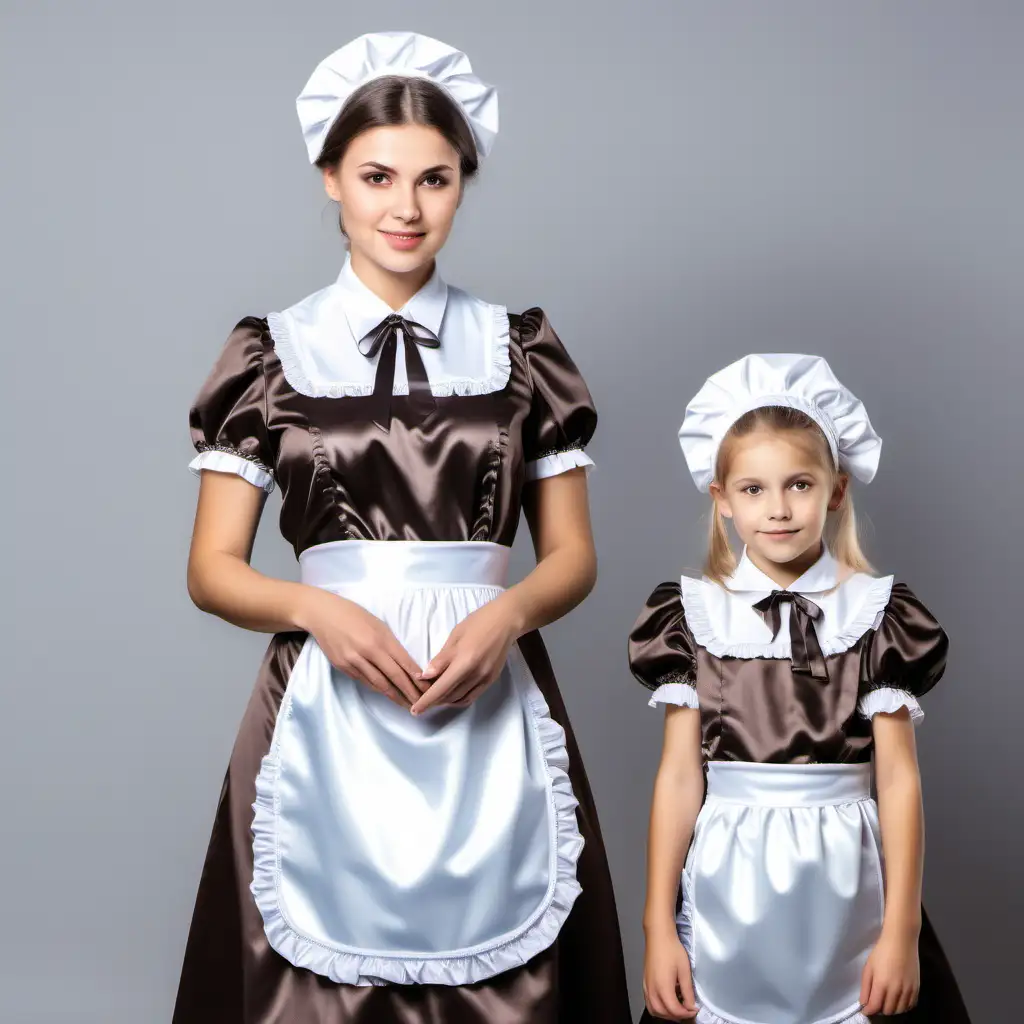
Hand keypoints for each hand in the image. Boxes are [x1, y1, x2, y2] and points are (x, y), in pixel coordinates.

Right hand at [298, 587, 423, 707]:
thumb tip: (407, 665)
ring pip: (378, 684)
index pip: (404, 662)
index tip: (428, 689)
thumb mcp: (379, 625)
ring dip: (395, 696)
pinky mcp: (343, 667)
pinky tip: (387, 695)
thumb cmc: (355, 616)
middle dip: (409, 693)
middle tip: (421, 704)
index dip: (417, 679)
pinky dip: (378, 689)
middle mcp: (368, 651)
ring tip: (407, 704)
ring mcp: (354, 661)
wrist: (323, 614)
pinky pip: (364, 681)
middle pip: (393, 677)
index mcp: (380, 638)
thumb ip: (392, 645)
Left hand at [410, 596, 521, 713]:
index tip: (415, 710)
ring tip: (434, 698)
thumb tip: (424, 676)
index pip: (441, 687)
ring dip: (445, 701)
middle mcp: (476, 674)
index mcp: (464, 661)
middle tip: (421, 700)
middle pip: (450, 695)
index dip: (427, 701)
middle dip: (434, 701)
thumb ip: (441, 659)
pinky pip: (472, 696)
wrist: (506, 621)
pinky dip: (459, 699)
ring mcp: (485, 678)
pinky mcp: (491, 679)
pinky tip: (451, 696)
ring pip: (460, 698)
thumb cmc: (477, 623)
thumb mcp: (455, 636)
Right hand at [643, 925, 697, 1019]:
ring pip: (654, 1010)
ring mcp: (646, 986)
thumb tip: (691, 1005)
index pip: (675, 1010)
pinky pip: (649, 1002)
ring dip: (666, 1014)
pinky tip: (666, 1001)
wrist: (658, 935)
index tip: (694, 1009)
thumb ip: (688, 991)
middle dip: (676, 1016)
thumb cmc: (671, 949)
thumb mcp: (684, 970)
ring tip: (677, 1008)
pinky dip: (658, 1008)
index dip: (686, 1013)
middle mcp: (652, 989)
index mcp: (663, 987)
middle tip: (687, 1010)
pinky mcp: (644, 982)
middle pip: (663, 1013)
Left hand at [860, 926, 919, 1015]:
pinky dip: (903, 1007)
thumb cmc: (881, 952)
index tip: (864, 1009)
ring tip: (885, 1002)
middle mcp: (896, 990)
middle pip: (887, 1011)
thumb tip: (864, 1003)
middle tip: (875, 1003)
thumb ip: (866, 987)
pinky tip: (897, 1001)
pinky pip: (910, 1005)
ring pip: (899, 1010)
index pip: (875, 1006)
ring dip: (891, 1009)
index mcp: (882, 984)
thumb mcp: (868, 967)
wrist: (901, 941)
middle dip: (879, 1009)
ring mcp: (908, 990)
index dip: (868, 1010)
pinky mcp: (917, 988)